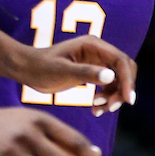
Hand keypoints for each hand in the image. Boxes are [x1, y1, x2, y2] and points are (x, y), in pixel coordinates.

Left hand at [15, 36, 136, 115]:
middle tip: (112, 107)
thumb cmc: (41, 68)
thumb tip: (110, 76)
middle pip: (124, 70)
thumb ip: (86, 73)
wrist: (26, 69)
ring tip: (99, 110)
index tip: (128, 101)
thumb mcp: (63, 72)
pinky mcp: (93, 71)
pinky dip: (106, 99)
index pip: (120, 61)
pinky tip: (95, 109)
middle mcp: (98, 51)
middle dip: (122, 89)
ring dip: (114, 97)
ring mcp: (96, 61)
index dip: (128, 80)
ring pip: (118, 80)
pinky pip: (108, 86)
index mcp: (93, 45)